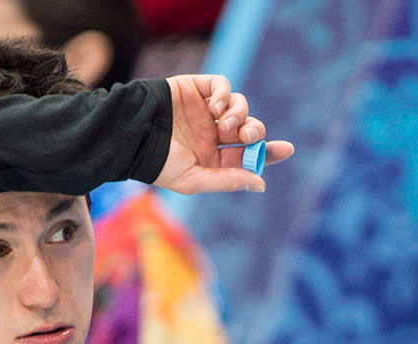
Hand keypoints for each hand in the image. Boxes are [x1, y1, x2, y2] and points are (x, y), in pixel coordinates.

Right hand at [157, 75, 293, 194]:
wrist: (131, 134)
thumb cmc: (158, 163)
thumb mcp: (194, 180)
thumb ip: (227, 181)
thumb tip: (261, 183)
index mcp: (214, 158)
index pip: (249, 155)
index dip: (269, 152)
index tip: (286, 149)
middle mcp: (213, 134)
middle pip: (249, 129)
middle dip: (255, 131)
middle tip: (247, 135)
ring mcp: (205, 111)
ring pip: (240, 106)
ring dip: (239, 114)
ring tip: (222, 123)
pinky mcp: (197, 89)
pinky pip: (222, 86)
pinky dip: (224, 94)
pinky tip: (213, 107)